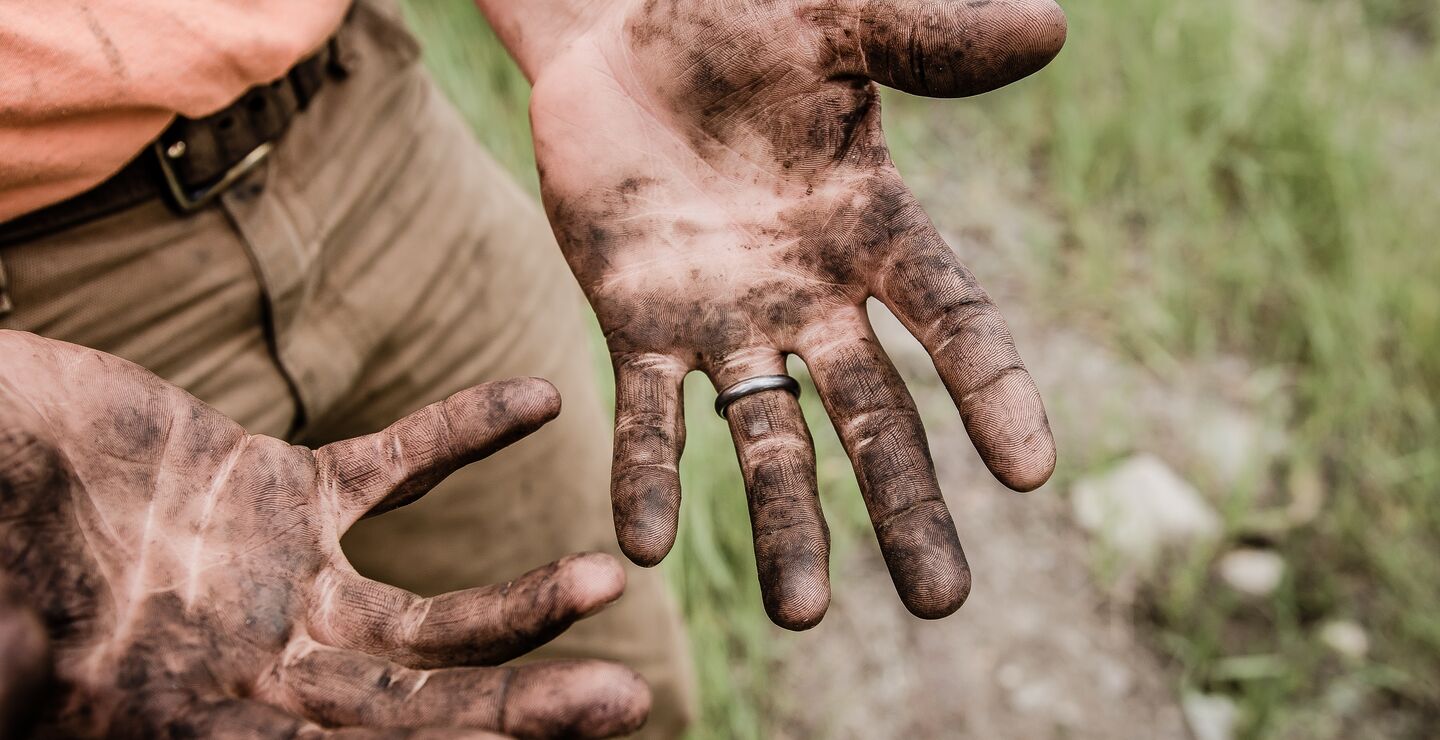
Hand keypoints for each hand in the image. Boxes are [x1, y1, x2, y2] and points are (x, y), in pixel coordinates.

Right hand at [0, 331, 649, 738]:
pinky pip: (396, 465)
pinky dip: (462, 431)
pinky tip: (537, 400)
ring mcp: (287, 582)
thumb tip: (34, 687)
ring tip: (606, 581)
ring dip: (521, 600)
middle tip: (628, 703)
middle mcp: (267, 668)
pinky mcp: (286, 490)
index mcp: (208, 721)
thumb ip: (25, 672)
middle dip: (521, 708)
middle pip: (421, 704)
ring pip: (431, 611)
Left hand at [524, 0, 1064, 628]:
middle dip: (904, 506)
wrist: (616, 39)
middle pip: (873, 415)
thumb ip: (927, 38)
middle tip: (941, 604)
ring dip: (784, 523)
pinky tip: (642, 547)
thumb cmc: (734, 21)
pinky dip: (646, 475)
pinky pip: (645, 413)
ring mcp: (725, 319)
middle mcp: (810, 294)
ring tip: (798, 616)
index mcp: (872, 228)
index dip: (993, 391)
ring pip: (766, 438)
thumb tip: (1049, 26)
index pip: (951, 320)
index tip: (1033, 472)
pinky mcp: (636, 323)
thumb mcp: (832, 22)